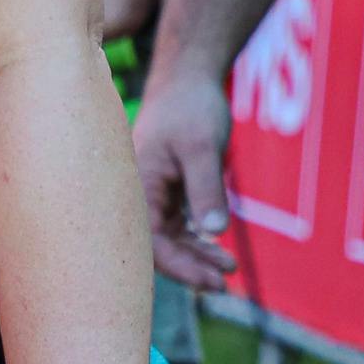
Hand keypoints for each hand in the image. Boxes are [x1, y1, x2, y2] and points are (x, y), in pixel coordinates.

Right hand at [130, 67, 237, 286]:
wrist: (187, 79)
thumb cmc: (190, 107)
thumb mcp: (201, 147)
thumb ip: (206, 188)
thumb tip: (215, 230)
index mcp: (136, 184)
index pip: (150, 240)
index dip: (180, 266)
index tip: (212, 281)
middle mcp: (137, 193)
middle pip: (156, 245)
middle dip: (188, 267)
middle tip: (223, 284)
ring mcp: (150, 193)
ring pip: (168, 238)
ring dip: (195, 255)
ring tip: (228, 269)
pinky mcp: (165, 190)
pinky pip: (176, 225)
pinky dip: (196, 239)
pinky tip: (218, 250)